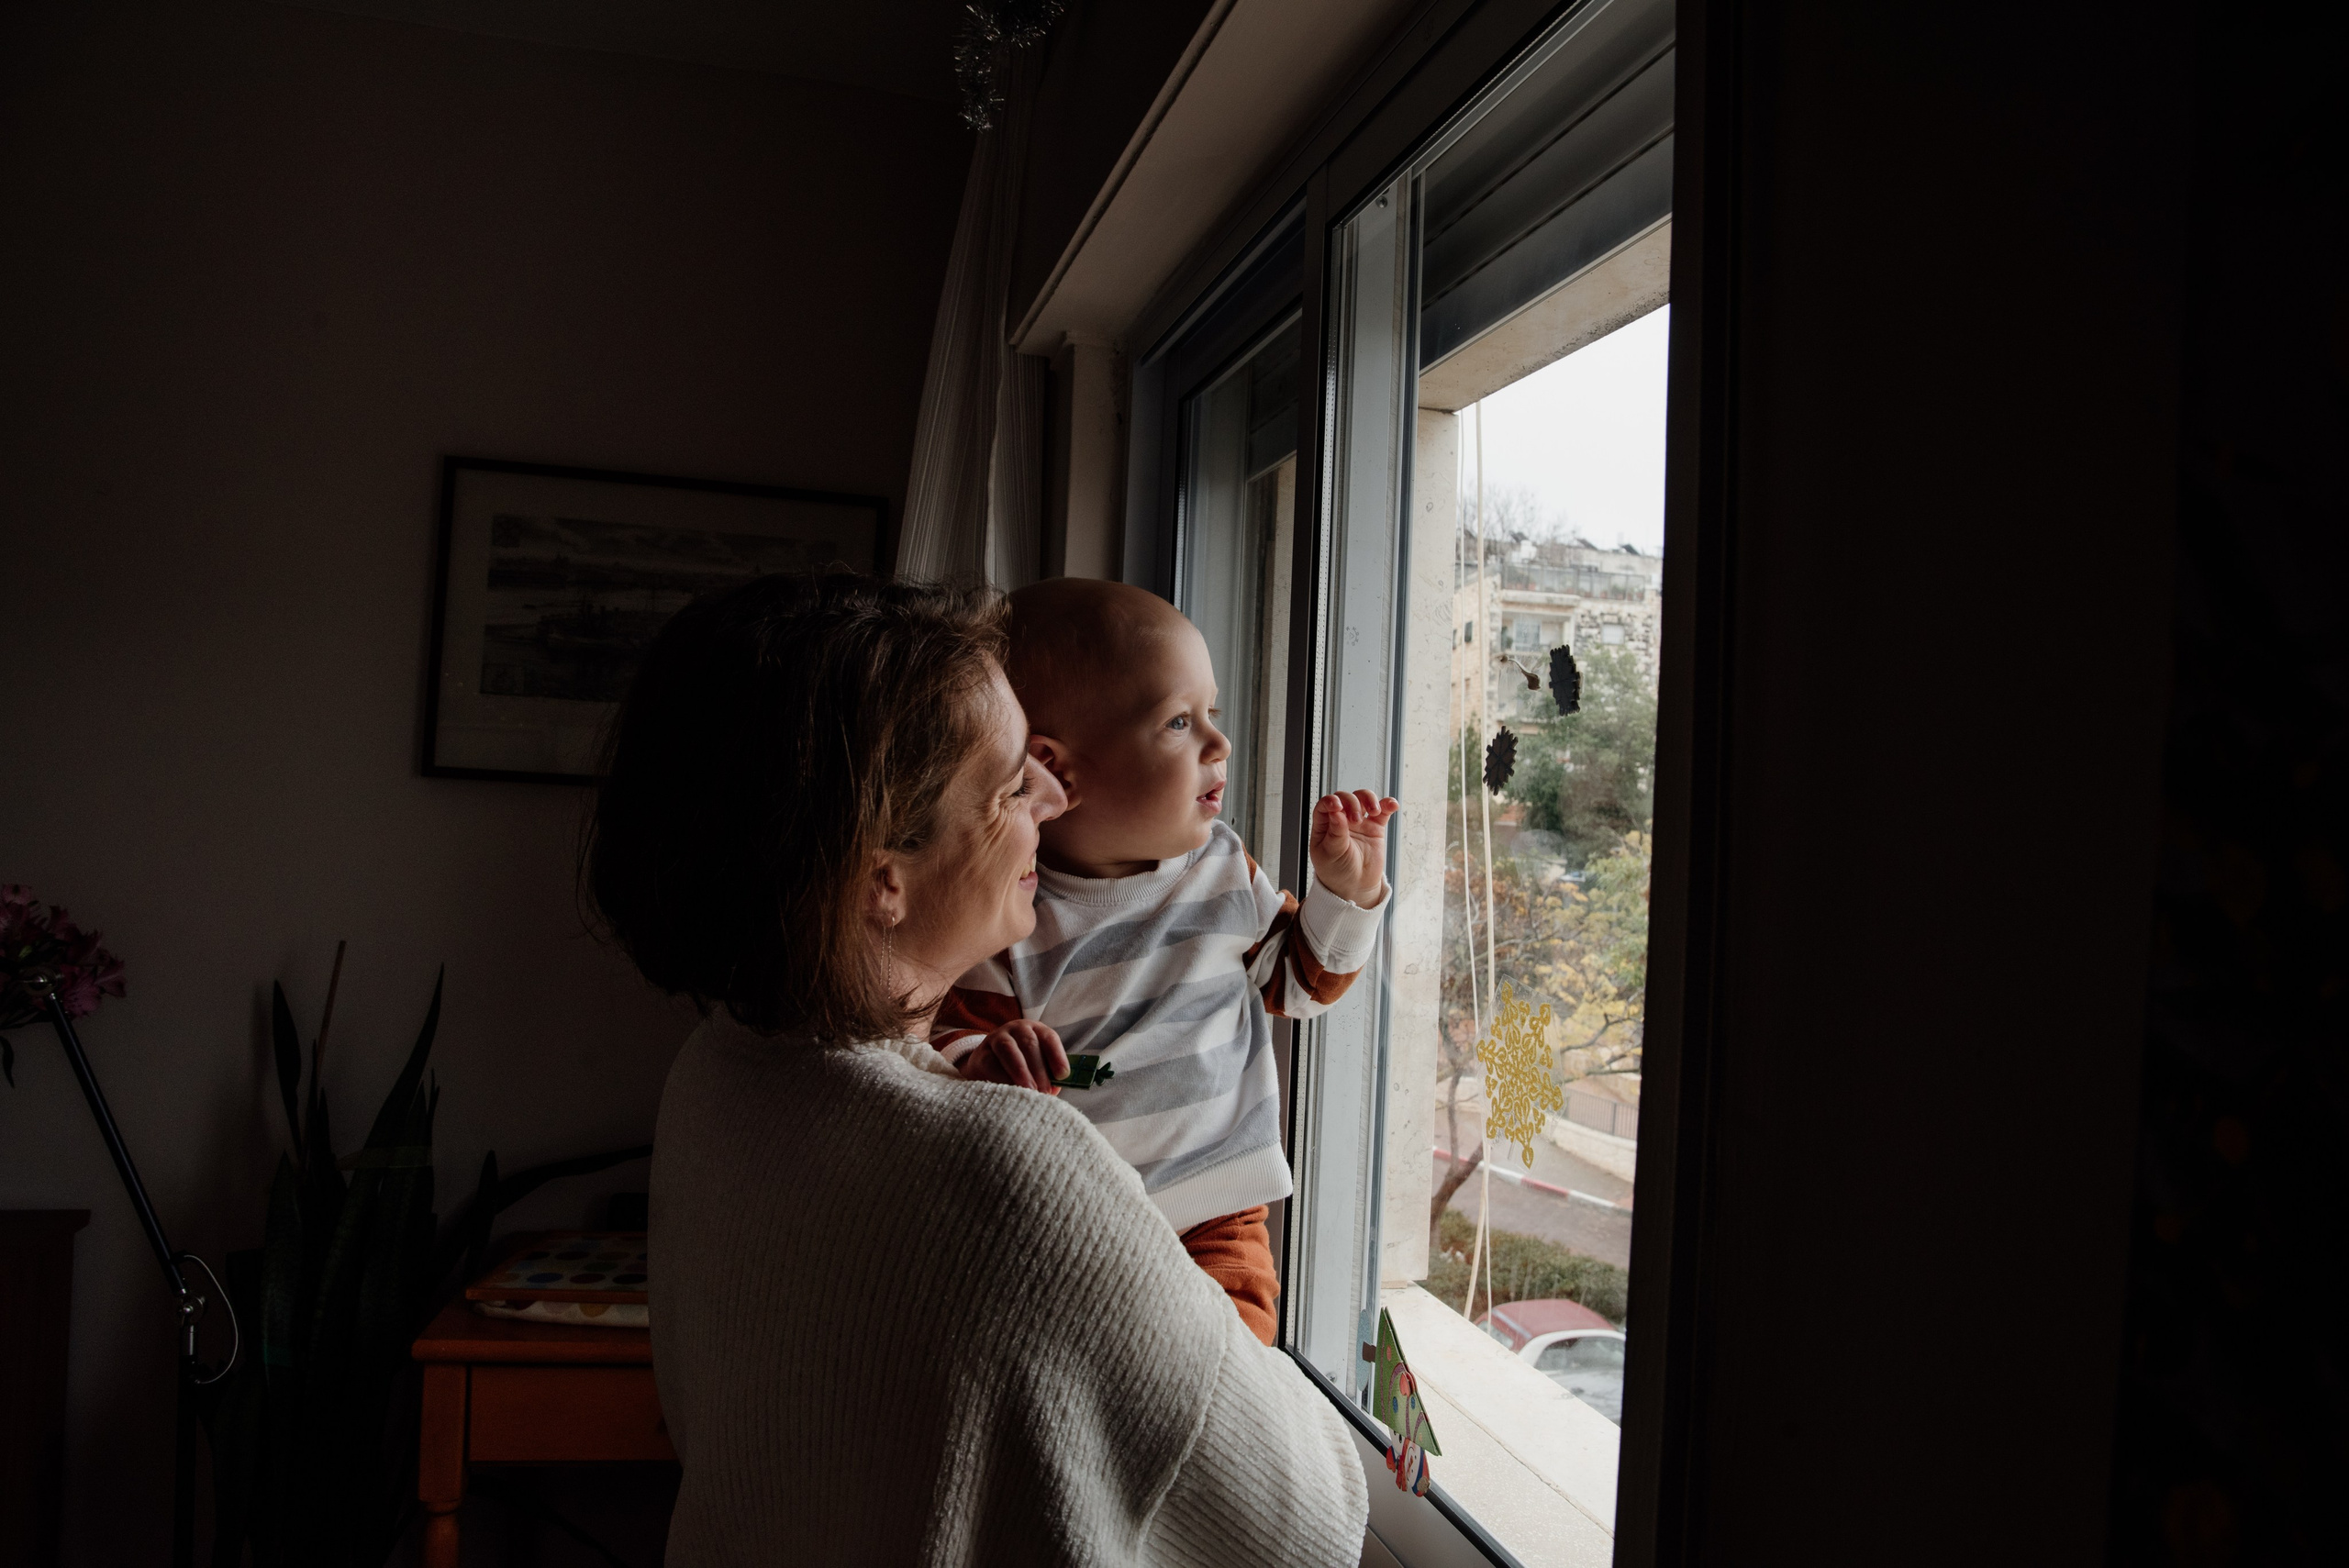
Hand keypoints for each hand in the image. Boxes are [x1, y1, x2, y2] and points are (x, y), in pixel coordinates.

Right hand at [957, 1019, 1069, 1094]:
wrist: (986, 1064)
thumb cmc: (1022, 1066)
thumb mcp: (1037, 1066)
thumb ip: (1047, 1076)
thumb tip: (1053, 1090)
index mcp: (1036, 1030)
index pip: (1049, 1038)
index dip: (1057, 1056)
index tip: (1062, 1075)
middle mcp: (1017, 1029)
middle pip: (1029, 1044)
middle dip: (1039, 1069)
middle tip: (1045, 1091)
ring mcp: (996, 1039)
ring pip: (1009, 1050)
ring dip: (1020, 1071)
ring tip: (1029, 1090)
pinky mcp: (981, 1054)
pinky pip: (991, 1064)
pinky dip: (1001, 1078)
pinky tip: (1009, 1091)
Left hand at [1309, 790, 1399, 905]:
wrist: (1355, 885)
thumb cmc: (1337, 870)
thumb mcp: (1331, 853)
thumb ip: (1335, 832)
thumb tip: (1336, 811)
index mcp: (1325, 824)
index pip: (1325, 804)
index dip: (1331, 801)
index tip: (1337, 806)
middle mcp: (1341, 819)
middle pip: (1346, 798)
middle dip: (1352, 803)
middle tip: (1356, 820)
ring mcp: (1359, 822)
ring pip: (1364, 799)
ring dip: (1369, 799)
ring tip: (1374, 812)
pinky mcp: (1375, 827)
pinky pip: (1383, 811)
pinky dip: (1388, 804)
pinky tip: (1392, 805)